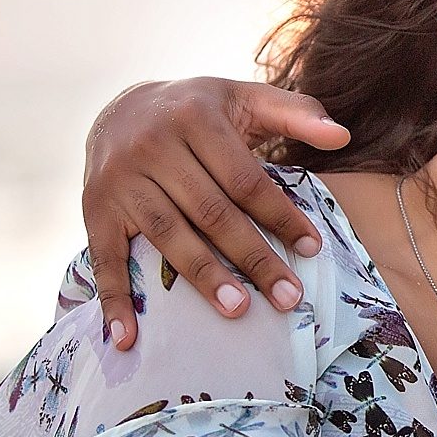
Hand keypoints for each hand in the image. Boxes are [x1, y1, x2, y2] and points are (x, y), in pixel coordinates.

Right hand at [82, 78, 350, 349]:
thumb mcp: (246, 98)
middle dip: (253, 258)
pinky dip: (114, 300)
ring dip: (202, 277)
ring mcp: (119, 180)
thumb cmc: (200, 110)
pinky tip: (129, 338)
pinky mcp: (93, 209)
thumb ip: (297, 112)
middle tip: (288, 298)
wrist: (119, 106)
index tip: (312, 248)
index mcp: (197, 119)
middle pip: (211, 212)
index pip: (246, 179)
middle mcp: (153, 147)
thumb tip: (343, 137)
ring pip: (167, 235)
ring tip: (238, 311)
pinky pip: (104, 258)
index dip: (280, 215)